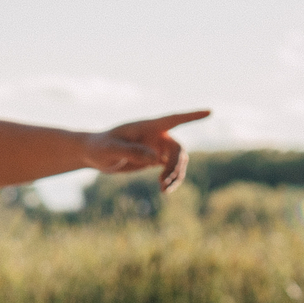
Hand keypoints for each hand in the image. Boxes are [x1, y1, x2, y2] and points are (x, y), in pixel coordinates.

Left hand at [80, 110, 208, 191]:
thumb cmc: (100, 147)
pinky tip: (164, 190)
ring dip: (175, 176)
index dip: (192, 116)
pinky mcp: (155, 160)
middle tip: (164, 182)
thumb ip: (132, 151)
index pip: (174, 119)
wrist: (94, 155)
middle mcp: (156, 135)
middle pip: (178, 149)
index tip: (209, 112)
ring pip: (178, 161)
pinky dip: (171, 180)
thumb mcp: (112, 149)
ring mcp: (157, 147)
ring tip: (164, 190)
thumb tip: (156, 158)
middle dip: (175, 166)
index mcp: (148, 126)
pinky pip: (171, 169)